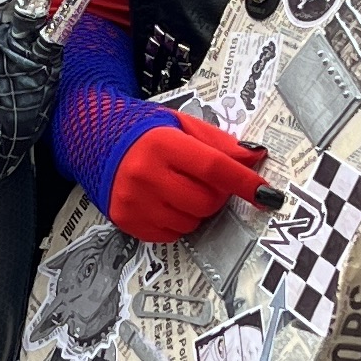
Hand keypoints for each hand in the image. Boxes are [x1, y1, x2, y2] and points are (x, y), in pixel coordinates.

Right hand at [106, 115, 272, 241]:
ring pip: (192, 222)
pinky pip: (172, 234)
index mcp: (162, 143)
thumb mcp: (181, 125)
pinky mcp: (126, 221)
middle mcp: (144, 174)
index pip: (214, 168)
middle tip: (205, 181)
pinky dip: (177, 222)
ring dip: (196, 210)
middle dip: (217, 194)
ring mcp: (134, 201)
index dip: (244, 182)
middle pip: (207, 201)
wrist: (93, 139)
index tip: (266, 194)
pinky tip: (164, 201)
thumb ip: (219, 143)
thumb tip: (254, 158)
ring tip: (179, 188)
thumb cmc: (143, 130)